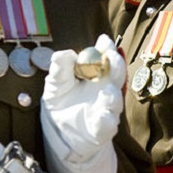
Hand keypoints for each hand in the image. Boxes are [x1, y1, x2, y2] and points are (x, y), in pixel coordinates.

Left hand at [42, 34, 125, 161]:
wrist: (57, 133)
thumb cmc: (61, 103)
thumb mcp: (55, 83)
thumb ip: (60, 67)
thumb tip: (67, 53)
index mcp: (96, 76)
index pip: (106, 58)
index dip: (107, 48)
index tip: (104, 40)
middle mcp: (105, 90)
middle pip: (117, 76)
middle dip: (116, 65)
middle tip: (110, 56)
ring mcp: (106, 110)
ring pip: (116, 102)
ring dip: (113, 96)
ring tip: (107, 91)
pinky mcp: (101, 131)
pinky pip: (107, 126)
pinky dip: (106, 121)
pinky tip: (101, 116)